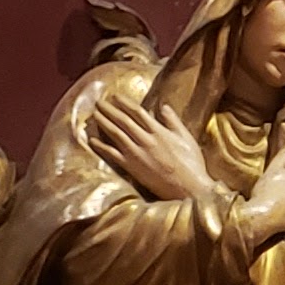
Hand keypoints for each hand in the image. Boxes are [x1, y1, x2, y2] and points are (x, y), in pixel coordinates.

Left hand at [88, 87, 212, 207]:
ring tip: (94, 114)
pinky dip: (101, 147)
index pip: (137, 112)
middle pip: (123, 121)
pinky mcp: (132, 168)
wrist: (189, 188)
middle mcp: (145, 140)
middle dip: (109, 109)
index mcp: (159, 132)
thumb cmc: (192, 163)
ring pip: (115, 134)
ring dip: (103, 123)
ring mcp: (137, 154)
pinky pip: (112, 155)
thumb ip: (173, 121)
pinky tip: (92, 140)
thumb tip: (163, 106)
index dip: (124, 102)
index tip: (115, 96)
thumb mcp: (186, 138)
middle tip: (98, 102)